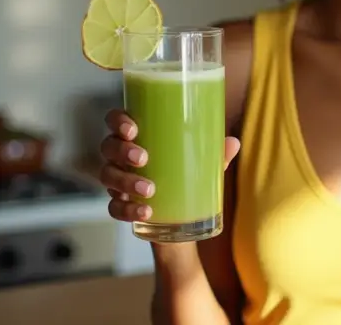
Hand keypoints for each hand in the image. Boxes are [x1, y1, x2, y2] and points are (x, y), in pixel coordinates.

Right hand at [99, 109, 240, 222]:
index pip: (115, 120)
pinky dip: (127, 209)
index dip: (118, 121)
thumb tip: (233, 142)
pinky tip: (145, 212)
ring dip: (126, 181)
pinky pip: (114, 207)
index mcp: (137, 136)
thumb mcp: (202, 163)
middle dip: (122, 151)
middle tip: (143, 158)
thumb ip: (215, 153)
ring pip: (107, 176)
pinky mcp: (121, 206)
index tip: (133, 129)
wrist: (182, 220)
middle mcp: (120, 156)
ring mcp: (117, 181)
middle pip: (108, 146)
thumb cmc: (186, 175)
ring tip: (150, 190)